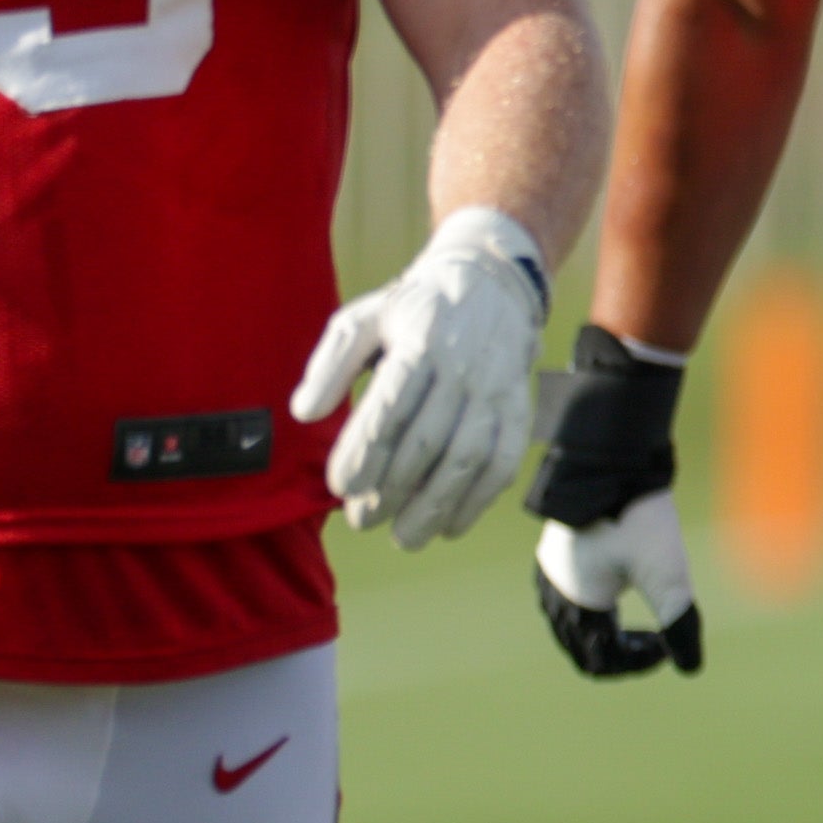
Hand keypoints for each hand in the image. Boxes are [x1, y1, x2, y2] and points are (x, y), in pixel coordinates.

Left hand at [289, 206, 547, 546]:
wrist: (490, 284)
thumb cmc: (414, 310)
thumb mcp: (363, 320)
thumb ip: (329, 366)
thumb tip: (304, 413)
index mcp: (420, 345)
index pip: (390, 410)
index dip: (364, 454)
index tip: (340, 488)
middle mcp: (463, 370)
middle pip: (427, 444)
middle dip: (391, 491)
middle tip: (361, 520)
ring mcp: (496, 392)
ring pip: (468, 460)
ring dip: (435, 506)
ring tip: (404, 538)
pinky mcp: (518, 410)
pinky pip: (505, 463)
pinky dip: (479, 500)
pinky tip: (451, 526)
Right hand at [536, 490, 702, 678]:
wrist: (609, 461)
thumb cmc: (637, 517)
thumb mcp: (666, 572)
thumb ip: (678, 620)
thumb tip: (691, 668)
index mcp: (576, 605)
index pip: (600, 661)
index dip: (637, 664)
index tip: (667, 646)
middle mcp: (554, 595)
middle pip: (582, 649)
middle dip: (621, 653)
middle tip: (657, 640)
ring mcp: (549, 573)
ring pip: (571, 626)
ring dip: (605, 634)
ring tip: (643, 622)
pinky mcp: (554, 554)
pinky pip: (566, 600)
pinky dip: (592, 612)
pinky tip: (621, 591)